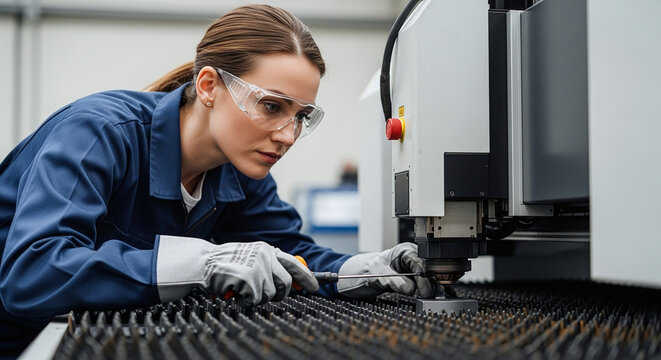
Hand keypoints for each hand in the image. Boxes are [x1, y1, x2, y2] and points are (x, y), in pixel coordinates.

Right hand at [157, 236, 318, 305]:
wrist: (203, 263)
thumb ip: (269, 266)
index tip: (314, 287)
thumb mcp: (251, 257)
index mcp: (267, 250)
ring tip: (244, 290)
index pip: (294, 264)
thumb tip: (289, 282)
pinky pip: (256, 299)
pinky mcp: (250, 278)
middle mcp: (265, 256)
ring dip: (258, 298)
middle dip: (280, 295)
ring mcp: (258, 267)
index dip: (307, 278)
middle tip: (268, 297)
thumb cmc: (225, 263)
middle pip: (286, 283)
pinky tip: (236, 292)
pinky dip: (246, 301)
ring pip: (271, 294)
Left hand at [336, 242, 433, 298]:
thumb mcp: (379, 276)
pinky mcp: (411, 276)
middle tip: (426, 296)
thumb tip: (411, 289)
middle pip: (427, 269)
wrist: (358, 275)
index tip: (424, 291)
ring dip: (425, 287)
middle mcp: (410, 257)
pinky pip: (421, 283)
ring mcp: (412, 266)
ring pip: (426, 277)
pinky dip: (421, 289)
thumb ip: (396, 282)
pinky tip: (420, 295)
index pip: (421, 263)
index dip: (424, 277)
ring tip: (424, 296)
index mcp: (404, 250)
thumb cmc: (365, 270)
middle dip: (427, 282)